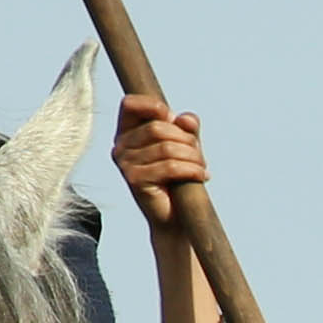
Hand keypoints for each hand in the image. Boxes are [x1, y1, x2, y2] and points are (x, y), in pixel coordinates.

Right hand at [113, 97, 210, 230]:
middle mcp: (120, 146)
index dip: (154, 106)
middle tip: (199, 155)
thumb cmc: (178, 177)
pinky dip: (192, 169)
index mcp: (126, 132)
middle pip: (158, 127)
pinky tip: (203, 176)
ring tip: (202, 167)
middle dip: (186, 140)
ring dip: (193, 157)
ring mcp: (125, 164)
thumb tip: (185, 119)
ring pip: (167, 147)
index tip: (173, 118)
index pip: (130, 104)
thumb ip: (186, 128)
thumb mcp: (184, 145)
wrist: (175, 218)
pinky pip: (170, 166)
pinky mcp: (134, 180)